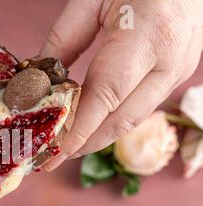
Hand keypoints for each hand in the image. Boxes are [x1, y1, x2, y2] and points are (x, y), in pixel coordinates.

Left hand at [41, 0, 202, 170]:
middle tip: (51, 157)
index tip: (53, 154)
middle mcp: (171, 60)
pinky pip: (141, 106)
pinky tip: (89, 123)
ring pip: (133, 118)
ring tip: (64, 145)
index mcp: (149, 35)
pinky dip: (112, 119)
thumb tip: (38, 78)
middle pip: (122, 119)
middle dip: (85, 144)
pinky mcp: (179, 73)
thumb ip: (64, 39)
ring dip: (97, 136)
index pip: (107, 96)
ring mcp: (179, 69)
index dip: (79, 130)